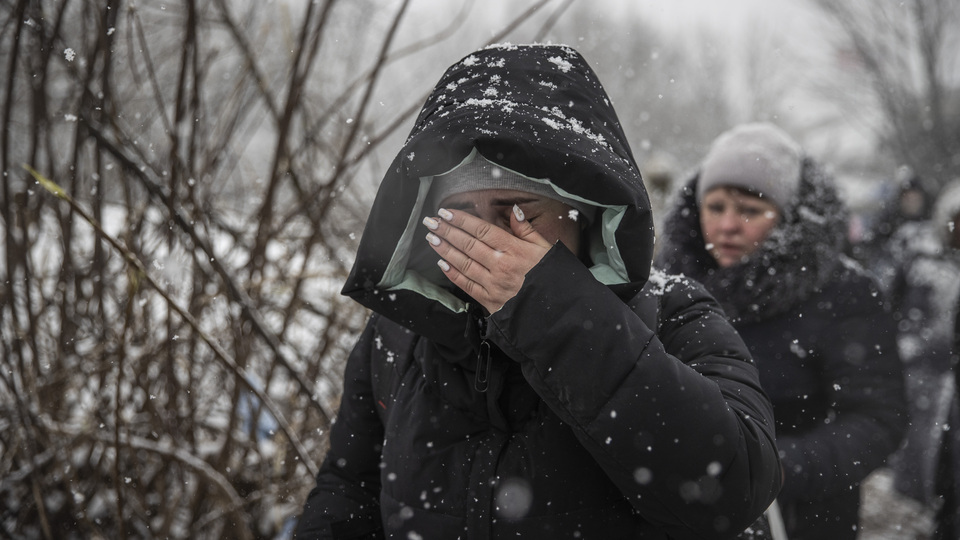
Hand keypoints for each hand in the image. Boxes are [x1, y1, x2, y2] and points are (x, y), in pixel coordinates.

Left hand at [423, 205, 553, 312]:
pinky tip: (442, 263)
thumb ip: (526, 229)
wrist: (556, 311)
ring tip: (432, 238)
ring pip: (464, 263)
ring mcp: (494, 284)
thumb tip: (513, 210)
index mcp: (515, 250)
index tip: (446, 212)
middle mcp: (501, 266)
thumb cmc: (552, 276)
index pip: (482, 230)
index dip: (462, 220)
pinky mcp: (491, 301)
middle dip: (447, 231)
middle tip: (430, 221)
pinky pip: (467, 285)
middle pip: (468, 244)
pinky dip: (453, 273)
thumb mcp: (545, 248)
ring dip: (445, 249)